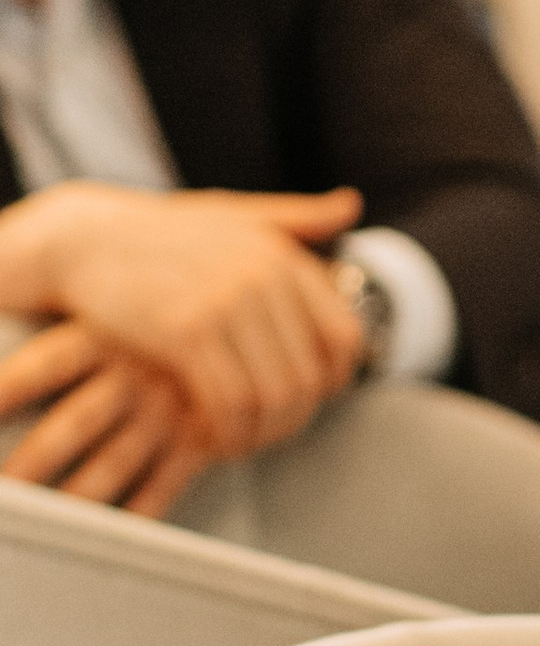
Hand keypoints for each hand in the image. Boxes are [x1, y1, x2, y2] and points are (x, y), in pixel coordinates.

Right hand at [0, 183, 366, 455]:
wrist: (81, 241)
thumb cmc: (160, 235)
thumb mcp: (233, 215)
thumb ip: (295, 217)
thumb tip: (351, 204)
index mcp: (282, 256)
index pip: (345, 339)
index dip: (330, 383)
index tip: (302, 400)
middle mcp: (263, 276)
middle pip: (309, 380)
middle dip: (290, 421)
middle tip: (262, 434)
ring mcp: (225, 302)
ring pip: (273, 398)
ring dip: (258, 436)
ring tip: (236, 441)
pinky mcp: (184, 330)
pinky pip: (228, 404)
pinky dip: (225, 434)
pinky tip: (208, 439)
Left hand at [0, 318, 210, 516]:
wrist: (245, 322)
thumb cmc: (152, 318)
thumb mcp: (110, 306)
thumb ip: (58, 320)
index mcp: (103, 337)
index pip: (45, 365)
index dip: (9, 389)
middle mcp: (132, 376)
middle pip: (73, 425)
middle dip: (31, 462)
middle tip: (5, 491)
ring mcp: (166, 411)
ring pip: (113, 466)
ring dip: (74, 499)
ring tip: (42, 525)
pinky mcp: (198, 439)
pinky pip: (163, 488)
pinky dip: (136, 514)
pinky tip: (105, 536)